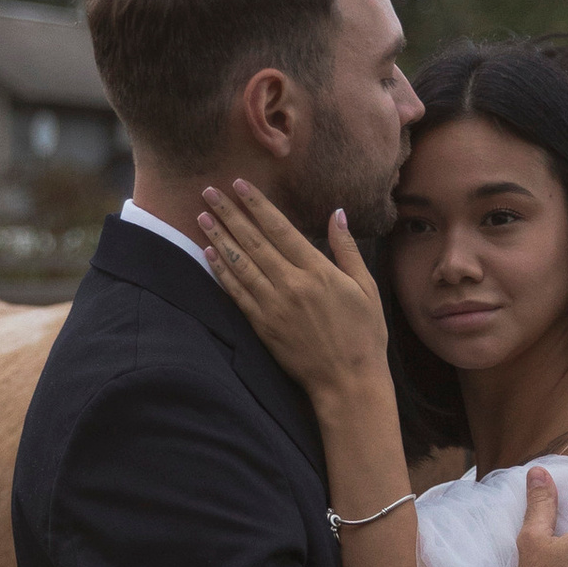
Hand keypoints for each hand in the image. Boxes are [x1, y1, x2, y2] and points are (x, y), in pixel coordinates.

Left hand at [198, 178, 388, 408]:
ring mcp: (274, 306)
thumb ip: (347, 249)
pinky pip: (236, 293)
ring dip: (219, 237)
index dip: (257, 205)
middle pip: (253, 241)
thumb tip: (337, 213)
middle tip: (208, 191)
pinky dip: (221, 272)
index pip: (280, 228)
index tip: (239, 185)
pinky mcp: (263, 326)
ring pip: (240, 263)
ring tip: (202, 216)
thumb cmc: (364, 335)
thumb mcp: (365, 288)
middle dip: (229, 213)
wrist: (348, 382)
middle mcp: (291, 284)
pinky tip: (208, 254)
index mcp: (318, 271)